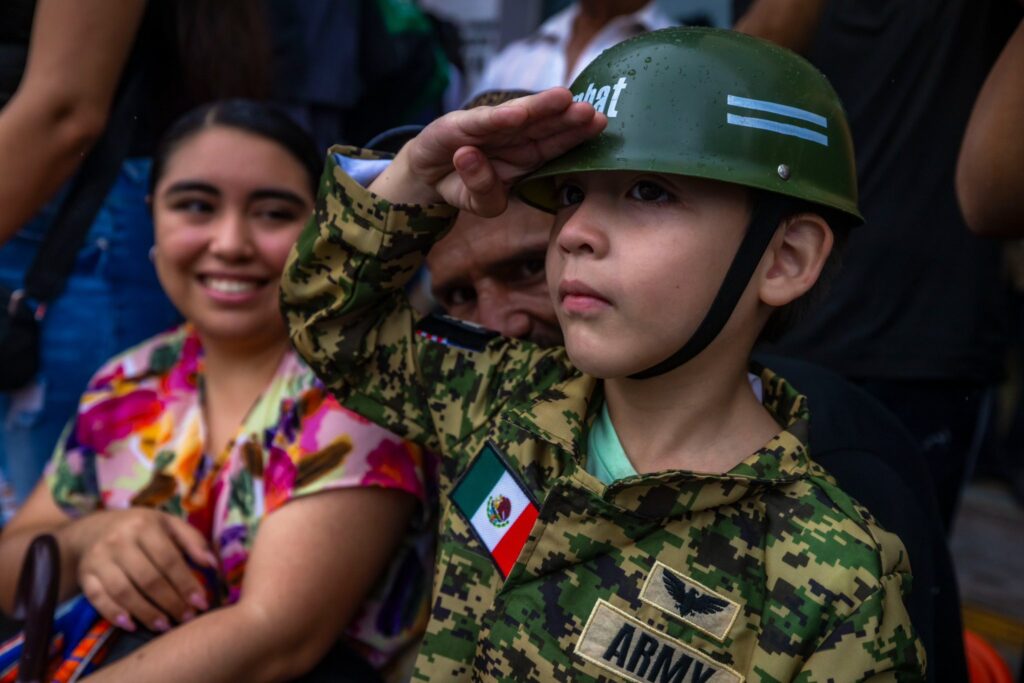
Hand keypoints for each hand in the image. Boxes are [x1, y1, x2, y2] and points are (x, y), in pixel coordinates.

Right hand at [76, 508, 215, 632]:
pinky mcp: (85, 575)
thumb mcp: (168, 524)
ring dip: (146, 612)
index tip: (201, 603)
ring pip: (124, 591)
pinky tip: (131, 625)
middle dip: (170, 602)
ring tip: (164, 626)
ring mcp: (99, 559)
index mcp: (144, 526)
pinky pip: (98, 598)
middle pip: (148, 578)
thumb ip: (192, 541)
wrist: (93, 529)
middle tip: (186, 618)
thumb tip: (212, 564)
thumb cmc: (141, 528)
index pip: (169, 559)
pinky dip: (114, 614)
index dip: (186, 583)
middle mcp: (119, 541)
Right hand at [371, 88, 605, 215]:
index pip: (555, 143)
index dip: (576, 134)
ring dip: (539, 108)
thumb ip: (486, 194)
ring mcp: (485, 128)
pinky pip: (480, 122)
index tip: (599, 123)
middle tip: (589, 109)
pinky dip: (497, 118)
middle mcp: (510, 136)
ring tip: (562, 99)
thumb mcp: (479, 203)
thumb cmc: (461, 186)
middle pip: (542, 125)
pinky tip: (516, 114)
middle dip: (566, 117)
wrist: (426, 176)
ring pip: (516, 117)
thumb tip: (475, 160)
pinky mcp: (456, 125)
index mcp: (526, 154)